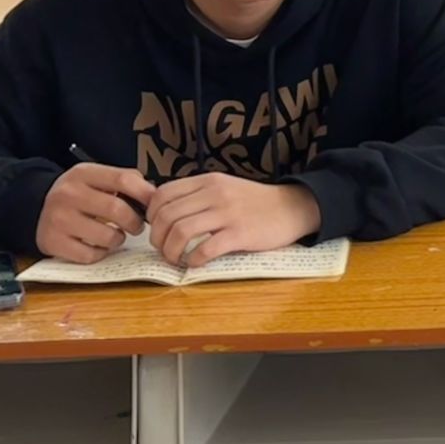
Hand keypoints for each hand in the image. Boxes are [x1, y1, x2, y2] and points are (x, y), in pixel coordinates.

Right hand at [35, 164, 155, 263]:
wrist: (37, 208)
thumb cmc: (79, 194)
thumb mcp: (96, 178)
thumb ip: (124, 181)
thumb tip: (153, 196)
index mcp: (83, 174)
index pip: (123, 179)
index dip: (145, 193)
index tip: (154, 204)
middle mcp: (67, 194)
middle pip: (117, 209)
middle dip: (135, 221)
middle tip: (137, 226)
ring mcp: (58, 219)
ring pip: (106, 236)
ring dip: (118, 239)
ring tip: (116, 235)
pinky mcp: (52, 243)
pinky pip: (89, 255)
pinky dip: (100, 253)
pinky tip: (98, 245)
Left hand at [147, 174, 321, 268]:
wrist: (293, 207)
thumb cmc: (255, 202)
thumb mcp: (225, 188)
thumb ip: (197, 196)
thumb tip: (163, 213)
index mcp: (209, 181)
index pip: (162, 194)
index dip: (151, 215)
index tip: (158, 228)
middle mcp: (216, 193)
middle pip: (166, 216)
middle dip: (157, 239)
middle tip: (165, 249)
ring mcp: (228, 213)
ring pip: (180, 232)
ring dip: (171, 252)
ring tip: (177, 259)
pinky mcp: (241, 233)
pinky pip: (205, 249)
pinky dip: (194, 260)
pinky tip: (197, 262)